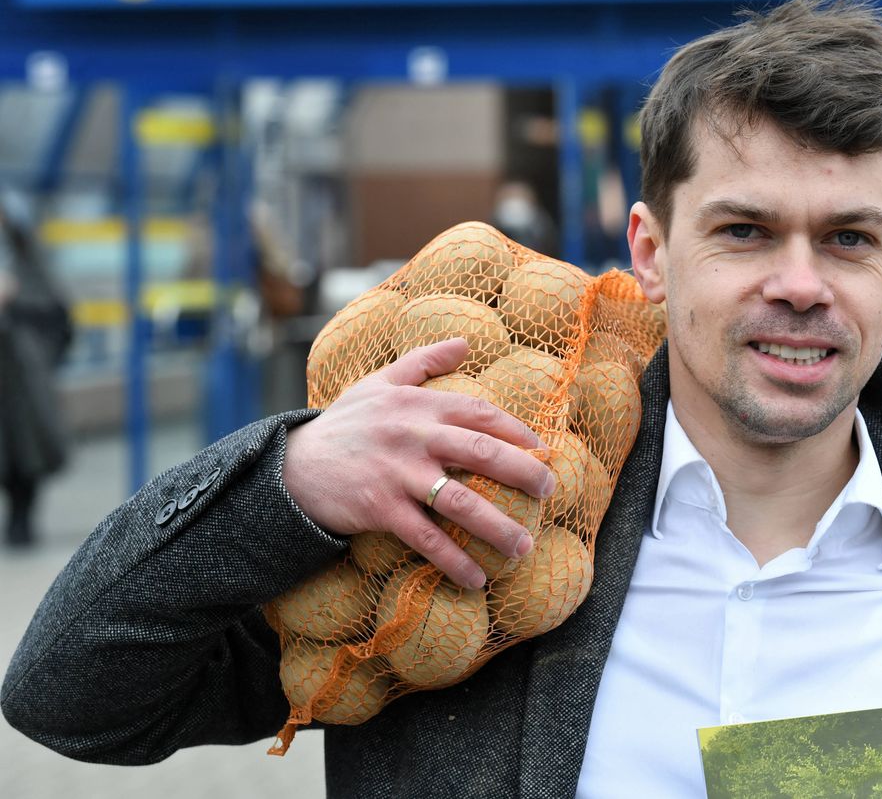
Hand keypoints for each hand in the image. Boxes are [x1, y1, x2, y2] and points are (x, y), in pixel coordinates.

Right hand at [283, 337, 554, 588]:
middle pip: (482, 452)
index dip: (517, 430)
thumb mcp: (379, 382)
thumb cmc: (344, 423)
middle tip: (549, 491)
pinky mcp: (381, 509)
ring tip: (524, 546)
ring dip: (498, 527)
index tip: (543, 449)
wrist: (292, 465)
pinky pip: (427, 538)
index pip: (480, 413)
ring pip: (461, 501)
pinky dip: (455, 560)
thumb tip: (464, 342)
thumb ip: (423, 362)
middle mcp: (414, 436)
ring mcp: (399, 474)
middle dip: (523, 472)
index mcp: (419, 405)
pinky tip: (477, 579)